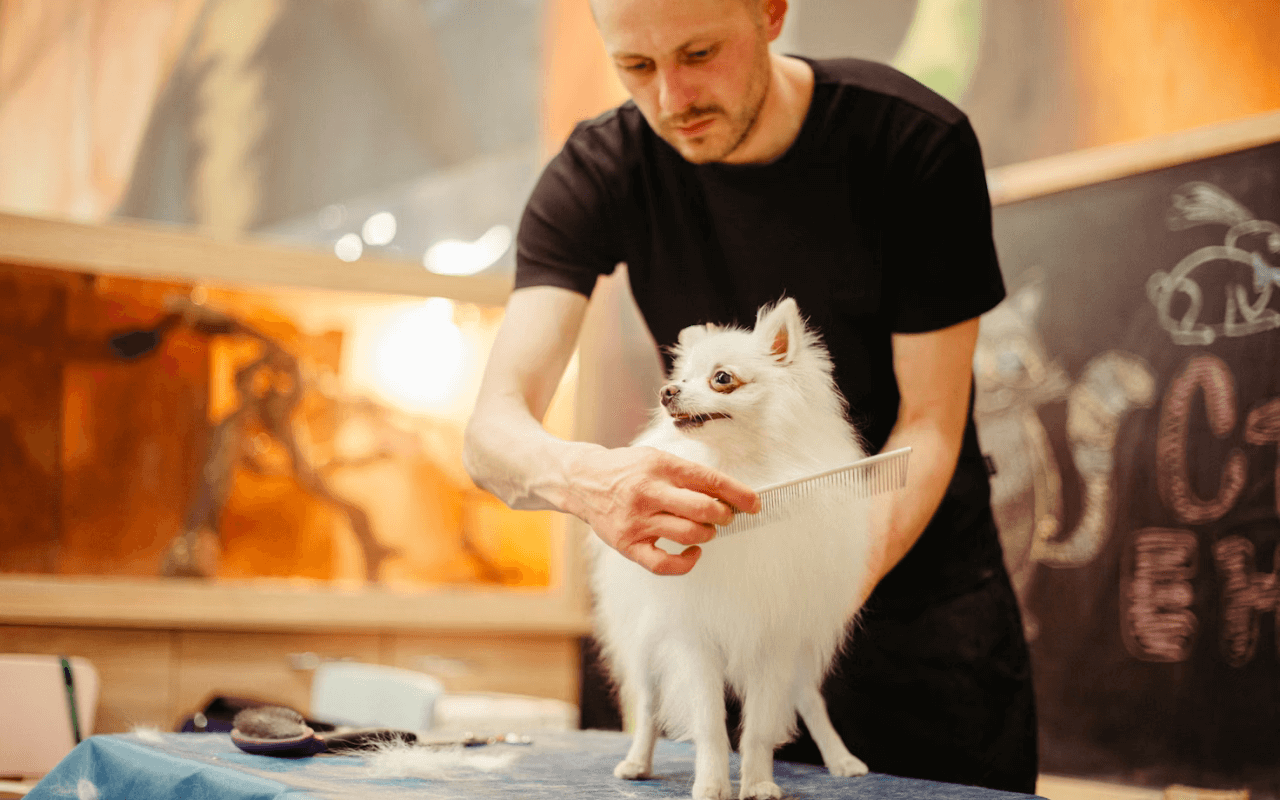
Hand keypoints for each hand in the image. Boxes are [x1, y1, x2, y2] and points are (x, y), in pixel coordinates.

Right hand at [563, 445, 759, 575]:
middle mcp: (648, 492)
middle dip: (724, 515)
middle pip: (703, 509)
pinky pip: (664, 564)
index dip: (738, 493)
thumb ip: (687, 474)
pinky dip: (686, 562)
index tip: (754, 503)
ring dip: (707, 534)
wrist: (582, 480)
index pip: (709, 480)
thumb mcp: (655, 458)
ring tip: (705, 529)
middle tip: (724, 516)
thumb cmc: (626, 470)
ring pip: (689, 535)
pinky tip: (692, 553)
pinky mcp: (627, 544)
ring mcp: (636, 520)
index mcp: (659, 466)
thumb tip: (727, 494)